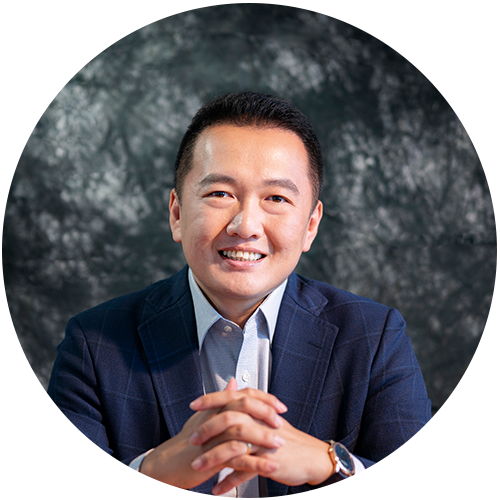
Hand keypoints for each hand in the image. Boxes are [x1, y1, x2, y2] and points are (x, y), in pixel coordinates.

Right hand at [135, 379, 285, 496]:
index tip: (280, 406)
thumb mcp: (206, 415)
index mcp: (218, 407)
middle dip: (266, 414)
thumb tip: (233, 382)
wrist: (170, 462)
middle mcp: (217, 418)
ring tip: (279, 444)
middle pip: (245, 408)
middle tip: (281, 423)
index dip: (265, 399)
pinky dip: (257, 463)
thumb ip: (222, 398)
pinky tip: (269, 466)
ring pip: (243, 432)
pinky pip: (239, 459)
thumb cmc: (189, 439)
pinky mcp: (214, 458)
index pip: (245, 396)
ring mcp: (215, 437)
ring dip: (264, 438)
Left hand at [190, 388, 352, 496]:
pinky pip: (243, 472)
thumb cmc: (288, 438)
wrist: (312, 457)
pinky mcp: (268, 462)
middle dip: (206, 430)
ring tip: (197, 467)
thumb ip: (248, 403)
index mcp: (258, 409)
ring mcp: (264, 442)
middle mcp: (260, 422)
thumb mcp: (268, 418)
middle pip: (228, 420)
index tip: (194, 405)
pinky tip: (216, 487)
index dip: (211, 400)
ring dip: (212, 459)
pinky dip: (228, 481)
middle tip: (192, 439)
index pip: (231, 397)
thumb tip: (231, 387)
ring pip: (233, 448)